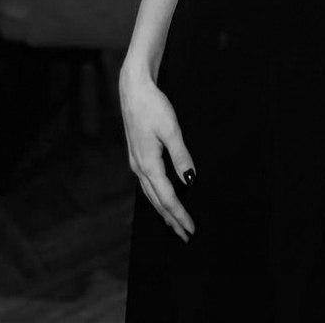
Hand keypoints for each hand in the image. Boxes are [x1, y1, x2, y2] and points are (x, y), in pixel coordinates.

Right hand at [119, 62, 196, 242]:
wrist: (133, 89)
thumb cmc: (152, 106)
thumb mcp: (171, 129)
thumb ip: (181, 156)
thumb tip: (190, 181)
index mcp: (148, 164)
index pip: (167, 198)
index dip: (180, 215)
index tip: (191, 229)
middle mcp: (139, 168)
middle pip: (157, 201)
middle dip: (171, 220)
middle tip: (185, 236)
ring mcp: (136, 162)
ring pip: (151, 194)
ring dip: (163, 210)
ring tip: (174, 224)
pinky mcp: (137, 155)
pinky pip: (147, 184)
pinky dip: (157, 197)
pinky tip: (161, 197)